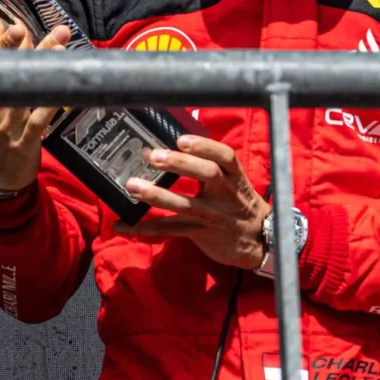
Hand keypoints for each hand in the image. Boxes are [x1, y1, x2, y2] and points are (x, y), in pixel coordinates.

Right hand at [0, 12, 70, 192]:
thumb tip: (4, 41)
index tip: (3, 18)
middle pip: (7, 69)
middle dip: (20, 43)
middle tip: (28, 23)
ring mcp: (9, 124)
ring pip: (25, 88)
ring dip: (43, 64)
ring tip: (58, 44)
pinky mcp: (25, 140)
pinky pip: (40, 118)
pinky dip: (51, 102)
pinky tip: (62, 88)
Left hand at [114, 134, 269, 269]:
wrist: (257, 240)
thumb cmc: (239, 202)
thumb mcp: (234, 181)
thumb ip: (210, 166)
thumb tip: (172, 146)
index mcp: (234, 176)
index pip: (225, 156)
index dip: (204, 146)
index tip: (181, 139)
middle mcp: (225, 193)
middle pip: (206, 174)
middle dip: (180, 163)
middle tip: (154, 156)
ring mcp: (212, 215)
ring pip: (184, 205)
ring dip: (155, 195)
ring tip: (132, 185)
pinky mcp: (199, 233)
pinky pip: (169, 230)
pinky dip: (143, 228)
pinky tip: (122, 226)